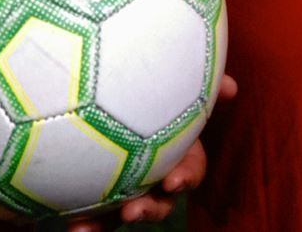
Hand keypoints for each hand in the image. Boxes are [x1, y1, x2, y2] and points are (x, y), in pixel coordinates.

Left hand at [64, 73, 236, 229]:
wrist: (106, 98)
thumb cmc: (148, 90)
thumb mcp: (172, 85)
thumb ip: (200, 85)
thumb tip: (233, 86)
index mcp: (176, 153)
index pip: (190, 170)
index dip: (185, 176)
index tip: (174, 180)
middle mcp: (155, 176)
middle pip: (159, 202)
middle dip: (149, 210)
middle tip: (133, 211)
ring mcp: (127, 188)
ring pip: (124, 213)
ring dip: (107, 224)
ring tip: (86, 230)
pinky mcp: (100, 195)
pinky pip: (93, 214)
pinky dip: (82, 222)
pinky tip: (68, 225)